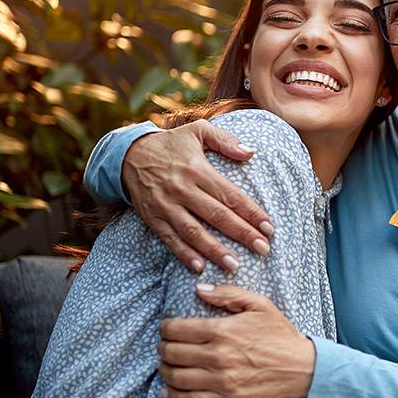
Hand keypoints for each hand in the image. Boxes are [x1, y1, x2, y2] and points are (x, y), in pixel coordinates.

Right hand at [122, 121, 275, 271]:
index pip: (230, 194)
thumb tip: (251, 152)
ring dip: (214, 250)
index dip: (251, 212)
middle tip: (263, 249)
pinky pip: (169, 239)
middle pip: (216, 215)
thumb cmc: (172, 143)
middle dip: (241, 233)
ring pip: (193, 231)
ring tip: (234, 265)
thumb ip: (226, 140)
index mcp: (197, 169)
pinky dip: (184, 254)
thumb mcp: (198, 131)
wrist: (128, 154)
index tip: (269, 227)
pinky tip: (200, 267)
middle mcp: (182, 188)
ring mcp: (166, 205)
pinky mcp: (152, 217)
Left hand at [158, 284, 316, 397]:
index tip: (167, 328)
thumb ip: (228, 294)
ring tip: (167, 364)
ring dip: (164, 370)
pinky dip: (172, 395)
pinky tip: (169, 389)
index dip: (165, 328)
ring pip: (175, 377)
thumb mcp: (259, 305)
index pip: (176, 329)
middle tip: (165, 345)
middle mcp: (217, 356)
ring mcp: (220, 380)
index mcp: (223, 330)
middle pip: (171, 353)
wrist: (302, 369)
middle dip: (162, 347)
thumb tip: (199, 289)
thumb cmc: (280, 334)